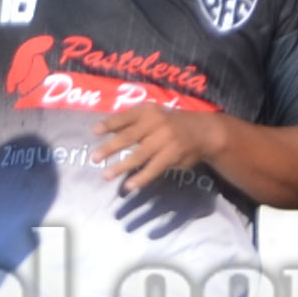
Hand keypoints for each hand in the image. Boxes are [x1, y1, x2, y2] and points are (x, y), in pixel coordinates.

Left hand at [92, 105, 223, 191]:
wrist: (203, 132)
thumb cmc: (171, 123)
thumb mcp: (154, 115)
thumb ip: (133, 121)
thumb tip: (106, 129)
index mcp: (148, 110)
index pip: (125, 116)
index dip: (109, 124)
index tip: (94, 132)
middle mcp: (156, 123)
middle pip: (128, 137)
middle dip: (110, 148)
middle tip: (93, 158)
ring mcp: (165, 140)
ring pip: (139, 155)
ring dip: (120, 166)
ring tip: (106, 175)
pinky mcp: (172, 156)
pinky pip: (153, 168)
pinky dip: (140, 178)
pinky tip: (129, 185)